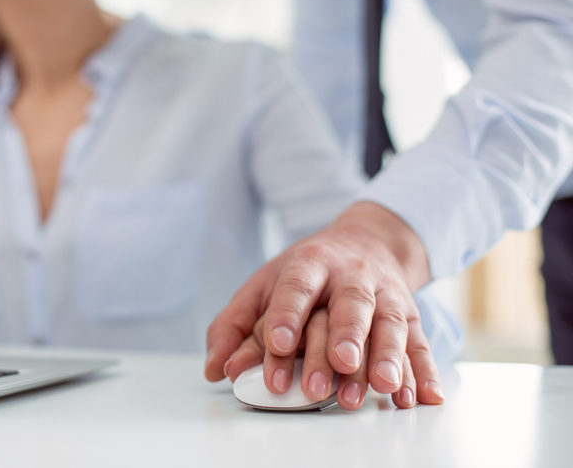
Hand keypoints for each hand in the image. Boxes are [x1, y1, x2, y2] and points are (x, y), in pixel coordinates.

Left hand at [205, 201, 444, 408]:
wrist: (367, 241)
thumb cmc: (307, 274)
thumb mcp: (265, 285)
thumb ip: (235, 325)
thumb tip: (216, 368)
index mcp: (309, 265)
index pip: (296, 287)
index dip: (288, 315)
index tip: (279, 344)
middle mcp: (351, 276)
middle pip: (349, 305)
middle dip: (344, 336)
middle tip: (339, 364)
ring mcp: (385, 294)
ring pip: (389, 324)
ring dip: (387, 356)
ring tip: (381, 386)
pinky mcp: (412, 315)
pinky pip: (419, 344)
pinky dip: (423, 372)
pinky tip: (421, 398)